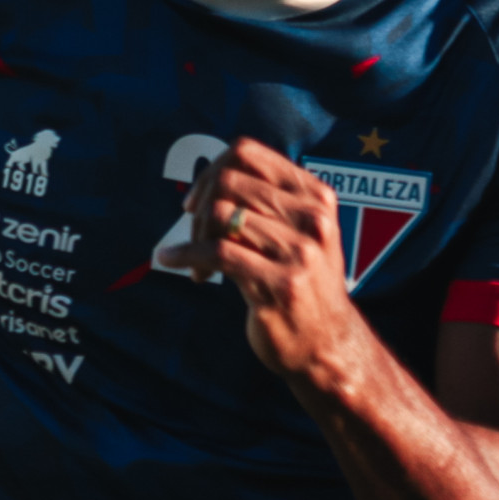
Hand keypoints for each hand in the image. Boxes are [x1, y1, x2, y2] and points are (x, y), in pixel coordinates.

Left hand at [158, 137, 363, 381]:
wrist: (326, 345)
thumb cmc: (304, 286)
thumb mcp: (303, 234)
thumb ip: (272, 202)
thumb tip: (213, 175)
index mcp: (316, 197)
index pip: (248, 154)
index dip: (211, 170)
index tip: (196, 200)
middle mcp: (312, 219)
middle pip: (229, 181)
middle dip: (199, 207)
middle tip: (194, 234)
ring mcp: (299, 251)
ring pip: (221, 213)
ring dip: (194, 237)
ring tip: (196, 264)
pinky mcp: (279, 283)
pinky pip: (216, 252)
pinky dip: (185, 254)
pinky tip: (172, 262)